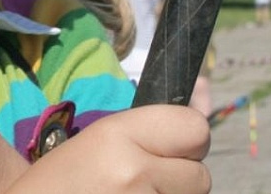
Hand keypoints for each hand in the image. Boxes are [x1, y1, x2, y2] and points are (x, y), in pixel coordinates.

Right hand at [7, 105, 210, 192]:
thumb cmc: (61, 180)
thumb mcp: (102, 139)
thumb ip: (156, 122)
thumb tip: (209, 89)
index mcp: (118, 136)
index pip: (196, 129)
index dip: (188, 140)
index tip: (168, 149)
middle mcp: (134, 172)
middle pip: (201, 176)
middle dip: (180, 178)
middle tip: (143, 178)